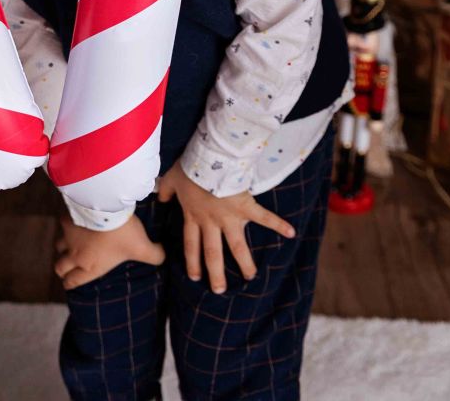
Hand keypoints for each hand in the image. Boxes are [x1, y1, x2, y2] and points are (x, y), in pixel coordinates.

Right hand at [54, 213, 164, 290]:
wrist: (106, 207)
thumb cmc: (123, 232)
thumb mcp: (143, 246)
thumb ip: (154, 255)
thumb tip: (164, 257)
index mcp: (90, 268)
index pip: (71, 283)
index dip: (70, 283)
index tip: (72, 281)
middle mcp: (76, 256)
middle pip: (59, 268)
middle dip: (63, 268)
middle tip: (70, 263)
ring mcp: (68, 237)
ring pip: (58, 246)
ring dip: (64, 246)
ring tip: (72, 242)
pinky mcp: (67, 219)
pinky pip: (62, 223)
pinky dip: (67, 223)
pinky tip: (74, 219)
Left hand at [157, 160, 294, 292]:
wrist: (209, 158)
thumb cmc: (189, 167)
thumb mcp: (171, 178)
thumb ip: (165, 191)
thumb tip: (158, 199)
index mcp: (193, 216)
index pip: (191, 245)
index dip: (192, 262)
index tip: (194, 278)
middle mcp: (212, 222)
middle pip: (213, 253)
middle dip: (216, 274)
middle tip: (219, 291)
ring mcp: (230, 217)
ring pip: (237, 246)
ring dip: (244, 263)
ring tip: (250, 277)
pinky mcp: (246, 206)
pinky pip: (264, 217)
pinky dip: (278, 224)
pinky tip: (291, 233)